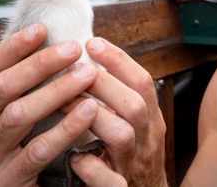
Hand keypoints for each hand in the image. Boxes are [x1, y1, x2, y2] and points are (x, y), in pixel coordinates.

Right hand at [0, 24, 99, 185]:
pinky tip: (88, 110)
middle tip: (74, 48)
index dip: (13, 48)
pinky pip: (37, 151)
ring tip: (88, 74)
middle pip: (2, 89)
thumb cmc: (32, 155)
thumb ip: (28, 91)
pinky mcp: (3, 184)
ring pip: (18, 116)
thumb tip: (57, 45)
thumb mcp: (23, 121)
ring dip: (56, 91)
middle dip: (40, 64)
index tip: (42, 28)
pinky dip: (65, 128)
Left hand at [67, 37, 167, 186]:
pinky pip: (109, 180)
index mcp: (151, 121)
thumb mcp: (134, 126)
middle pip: (134, 103)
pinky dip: (90, 166)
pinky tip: (73, 157)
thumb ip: (120, 101)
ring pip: (123, 135)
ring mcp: (134, 165)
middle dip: (103, 82)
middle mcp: (147, 140)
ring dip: (92, 115)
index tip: (93, 43)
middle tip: (75, 69)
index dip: (119, 60)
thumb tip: (92, 63)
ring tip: (65, 103)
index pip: (143, 82)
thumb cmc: (131, 160)